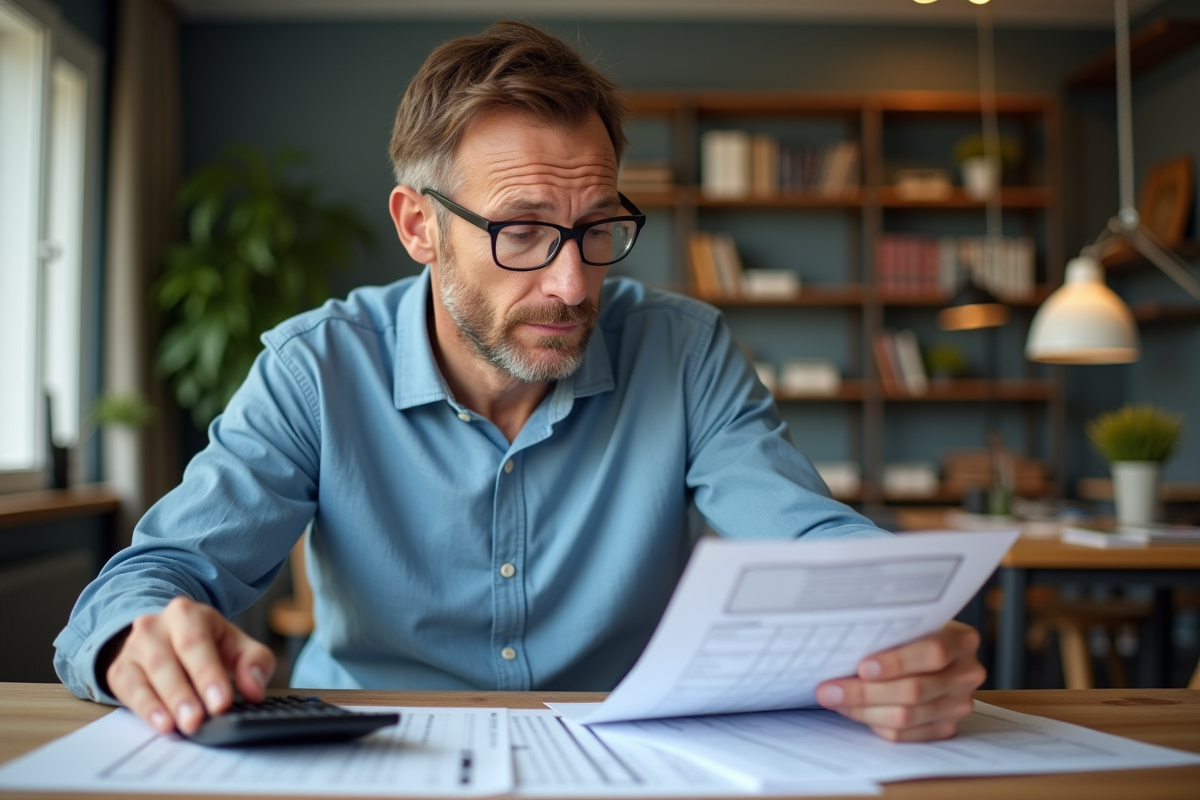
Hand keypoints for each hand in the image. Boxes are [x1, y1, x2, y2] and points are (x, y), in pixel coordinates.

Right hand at [103, 596, 275, 734]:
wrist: (169, 637)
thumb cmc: (209, 645)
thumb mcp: (238, 646)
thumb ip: (255, 662)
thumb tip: (255, 690)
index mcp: (188, 613)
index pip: (196, 643)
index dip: (208, 674)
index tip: (221, 703)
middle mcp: (156, 626)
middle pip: (167, 660)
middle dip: (184, 694)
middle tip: (198, 721)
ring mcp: (134, 647)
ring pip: (146, 675)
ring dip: (164, 704)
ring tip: (181, 727)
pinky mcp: (120, 669)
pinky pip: (128, 690)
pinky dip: (144, 709)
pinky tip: (161, 724)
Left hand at [815, 620, 984, 741]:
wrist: (934, 654)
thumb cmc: (911, 633)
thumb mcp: (908, 623)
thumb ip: (888, 631)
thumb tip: (840, 643)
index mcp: (961, 640)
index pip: (933, 653)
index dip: (896, 662)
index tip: (862, 667)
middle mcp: (966, 674)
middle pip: (914, 690)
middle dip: (865, 691)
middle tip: (829, 689)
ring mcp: (958, 704)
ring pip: (906, 717)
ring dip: (863, 710)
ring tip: (833, 699)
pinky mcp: (945, 727)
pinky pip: (904, 734)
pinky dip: (874, 723)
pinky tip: (853, 710)